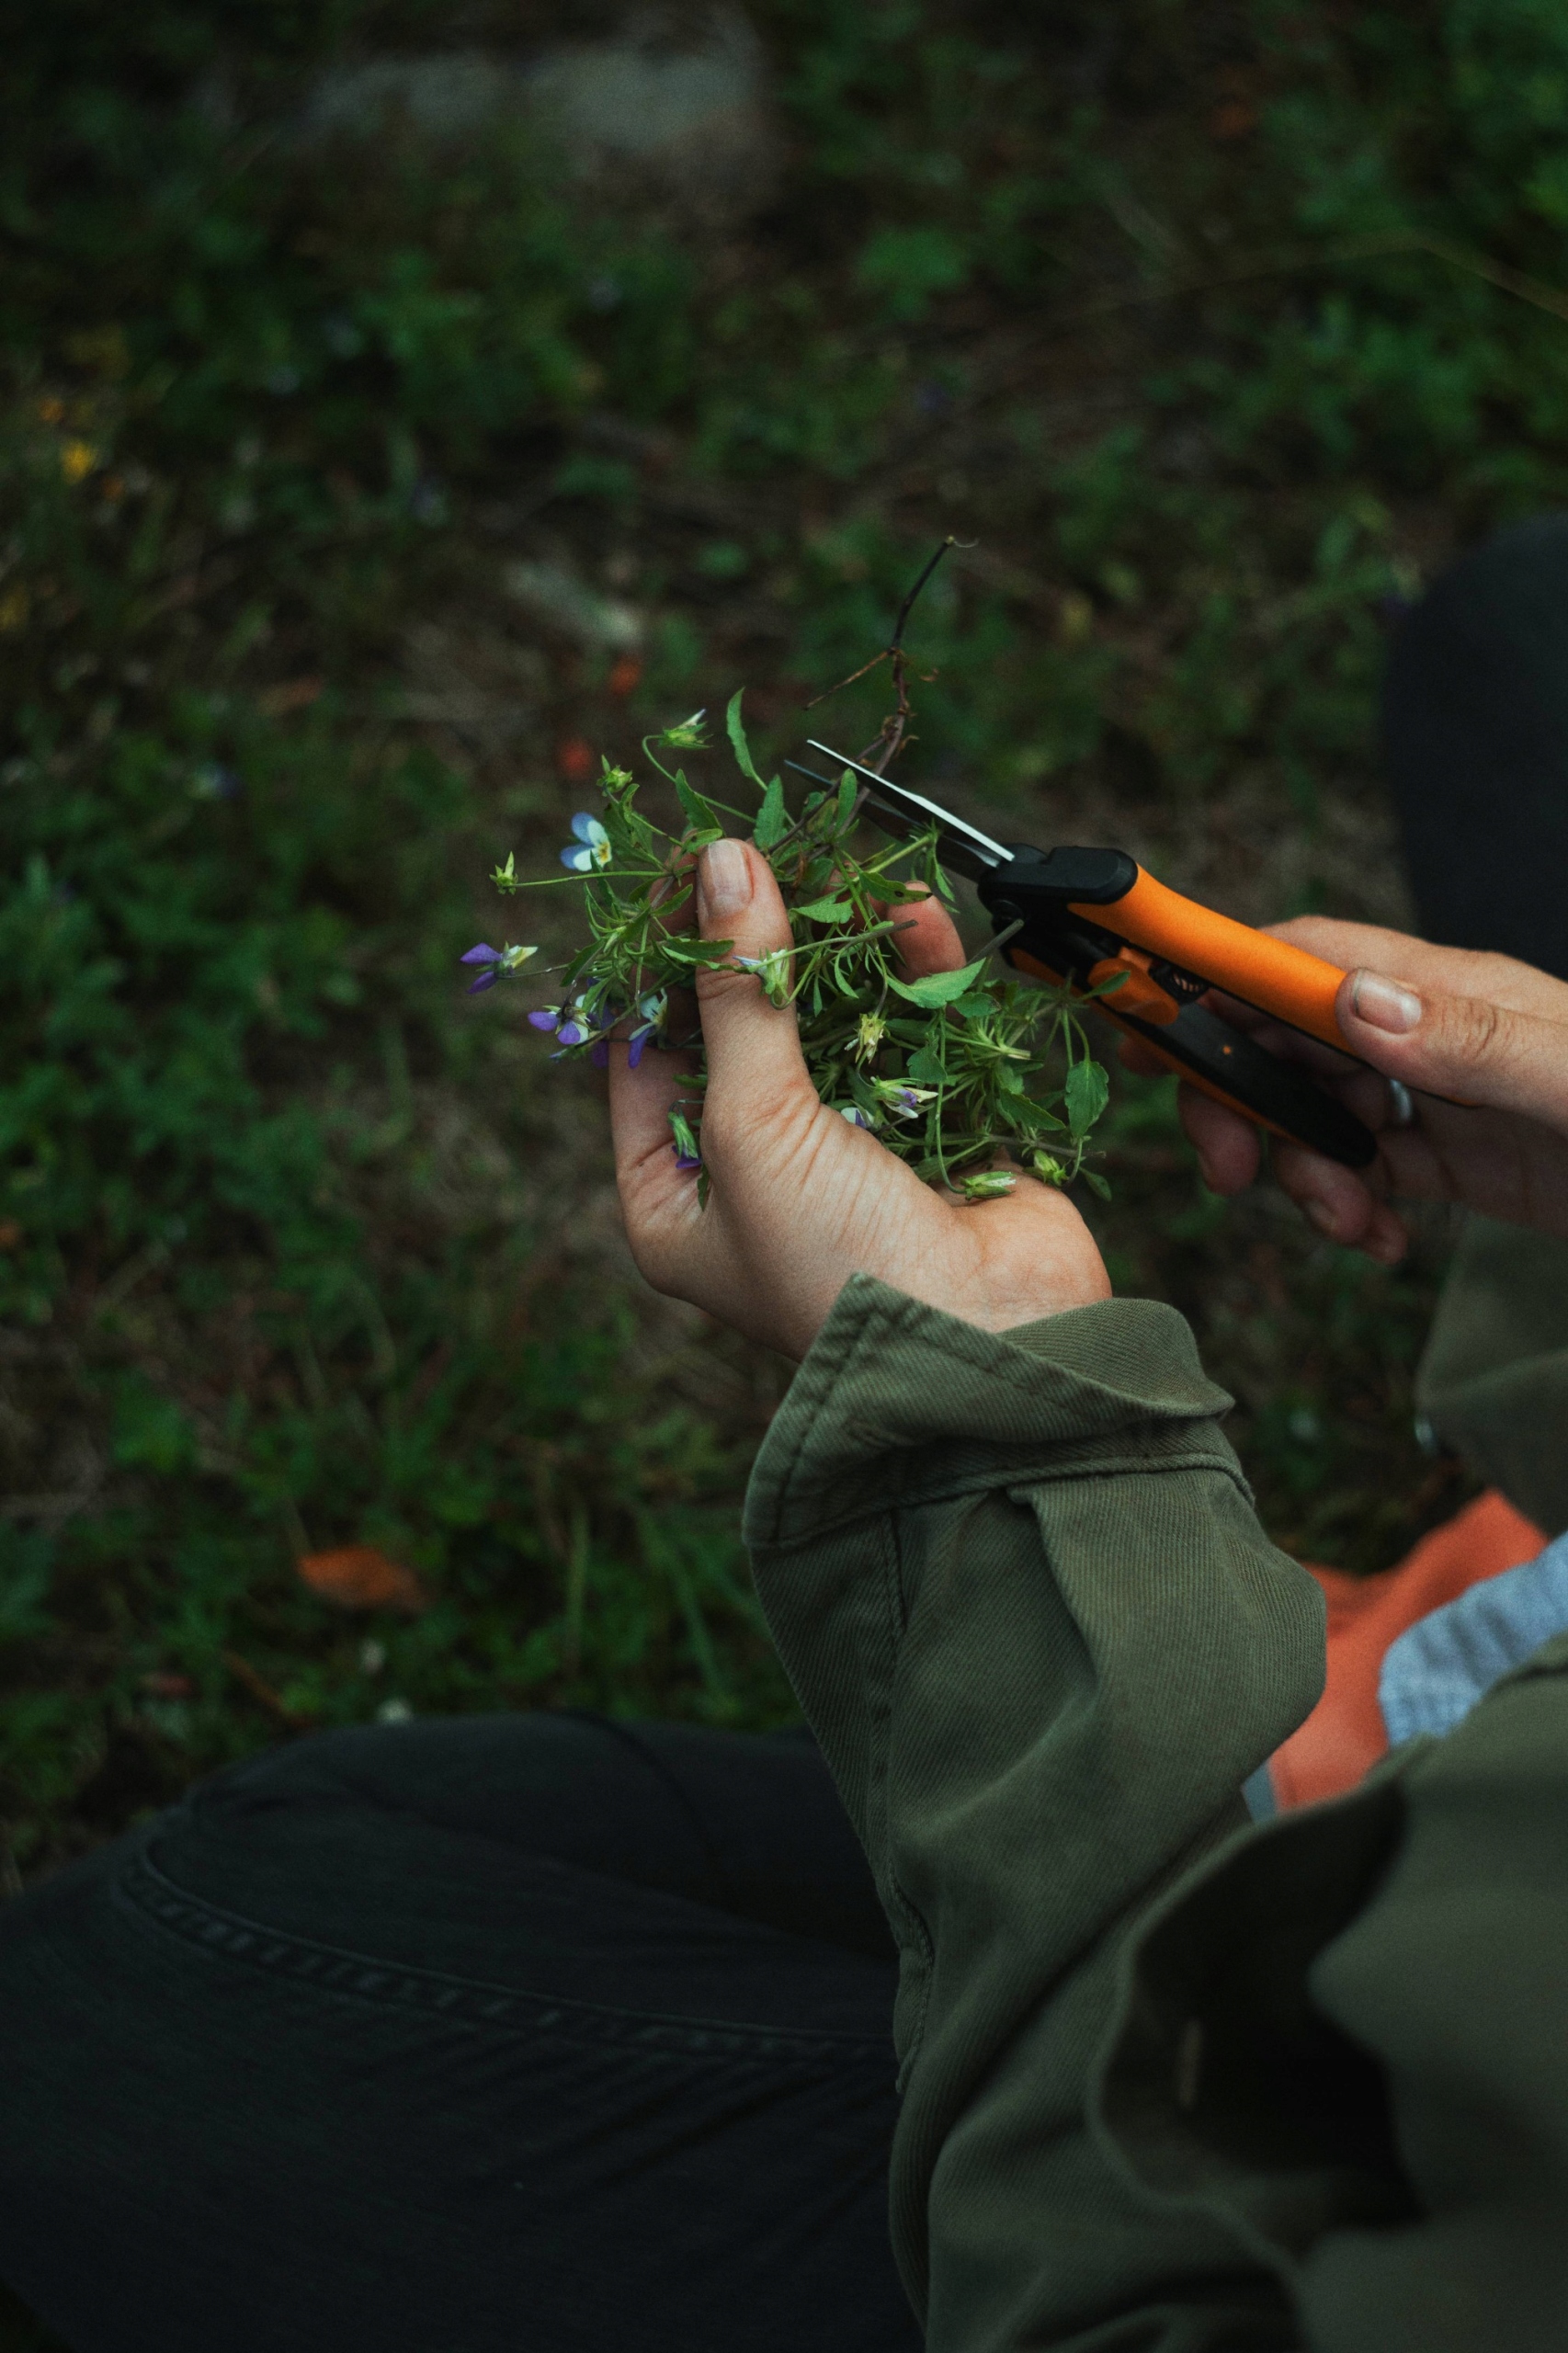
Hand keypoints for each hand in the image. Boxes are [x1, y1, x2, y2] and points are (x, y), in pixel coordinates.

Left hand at [607, 838, 1109, 1359]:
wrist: (993, 1350)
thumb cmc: (838, 1264)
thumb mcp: (756, 1124)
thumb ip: (742, 993)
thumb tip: (721, 866)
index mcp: (677, 1202)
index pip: (645, 1062)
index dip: (659, 968)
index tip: (677, 875)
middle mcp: (756, 1179)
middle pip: (744, 1032)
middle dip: (763, 944)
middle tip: (770, 850)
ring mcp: (850, 1155)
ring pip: (834, 1023)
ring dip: (846, 946)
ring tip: (854, 868)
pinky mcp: (936, 1136)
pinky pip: (916, 1036)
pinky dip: (917, 976)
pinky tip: (914, 911)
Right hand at [1130, 918, 1567, 1263]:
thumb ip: (1471, 1041)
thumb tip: (1354, 1003)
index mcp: (1447, 990)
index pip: (1299, 960)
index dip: (1211, 978)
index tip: (1146, 1021)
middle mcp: (1431, 1032)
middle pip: (1284, 1039)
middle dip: (1242, 1103)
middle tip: (1238, 1178)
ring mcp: (1441, 1094)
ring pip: (1316, 1110)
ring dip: (1301, 1171)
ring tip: (1350, 1231)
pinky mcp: (1459, 1158)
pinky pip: (1366, 1167)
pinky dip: (1347, 1205)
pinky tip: (1380, 1242)